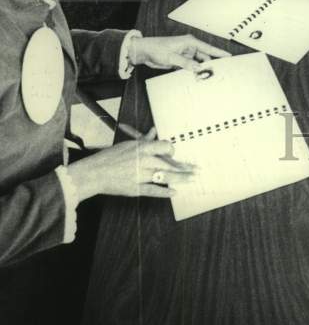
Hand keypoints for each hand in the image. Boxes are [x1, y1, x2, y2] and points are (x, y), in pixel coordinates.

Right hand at [67, 129, 196, 202]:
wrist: (94, 173)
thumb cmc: (109, 157)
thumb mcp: (128, 145)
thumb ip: (143, 140)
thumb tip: (153, 132)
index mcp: (142, 148)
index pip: (165, 147)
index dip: (172, 151)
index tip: (175, 154)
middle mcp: (144, 161)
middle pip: (169, 164)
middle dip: (184, 167)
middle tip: (196, 170)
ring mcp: (140, 176)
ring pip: (165, 177)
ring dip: (180, 179)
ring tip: (191, 179)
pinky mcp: (136, 189)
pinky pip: (154, 191)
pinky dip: (165, 192)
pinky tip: (175, 192)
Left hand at [129, 34, 229, 71]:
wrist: (144, 51)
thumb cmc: (156, 48)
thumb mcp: (171, 57)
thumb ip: (186, 63)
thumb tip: (198, 68)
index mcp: (189, 42)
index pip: (208, 48)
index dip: (219, 52)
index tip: (228, 56)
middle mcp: (189, 47)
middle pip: (204, 57)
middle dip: (210, 65)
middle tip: (218, 73)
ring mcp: (185, 54)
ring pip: (197, 64)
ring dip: (200, 70)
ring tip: (207, 78)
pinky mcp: (180, 61)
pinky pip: (190, 67)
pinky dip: (192, 72)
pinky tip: (195, 78)